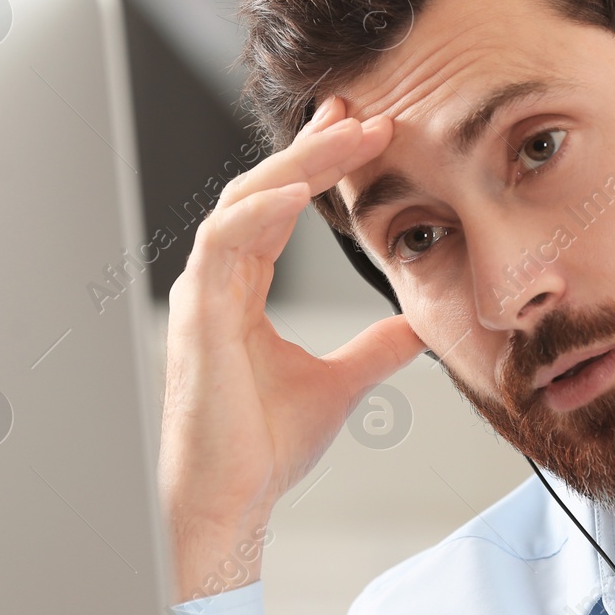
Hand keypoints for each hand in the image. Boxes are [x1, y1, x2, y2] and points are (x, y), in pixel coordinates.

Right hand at [158, 96, 422, 602]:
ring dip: (295, 166)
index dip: (318, 164)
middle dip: (311, 147)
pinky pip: (224, 245)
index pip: (280, 206)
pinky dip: (261, 213)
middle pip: (263, 190)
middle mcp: (216, 282)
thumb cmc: (264, 448)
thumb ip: (374, 348)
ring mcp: (202, 295)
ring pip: (244, 202)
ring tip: (346, 134)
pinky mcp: (198, 318)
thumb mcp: (341, 384)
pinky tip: (300, 193)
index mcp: (241, 290)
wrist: (231, 503)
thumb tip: (415, 327)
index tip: (363, 129)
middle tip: (361, 110)